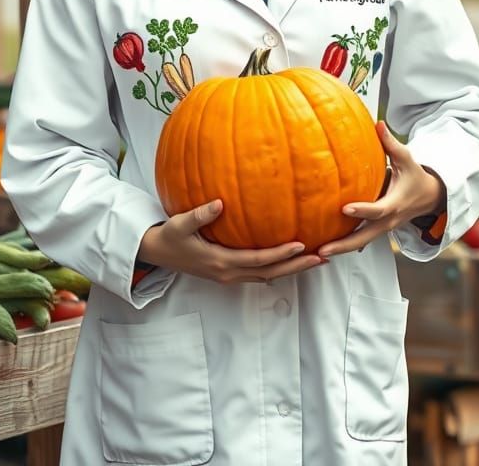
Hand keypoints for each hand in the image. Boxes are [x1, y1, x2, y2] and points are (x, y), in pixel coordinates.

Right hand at [139, 199, 323, 283]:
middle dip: (297, 266)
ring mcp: (229, 275)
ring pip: (267, 276)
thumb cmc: (169, 237)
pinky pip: (259, 273)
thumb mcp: (180, 224)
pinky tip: (291, 258)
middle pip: (270, 274)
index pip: (258, 261)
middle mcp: (228, 273)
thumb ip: (199, 215)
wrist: (156, 254)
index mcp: (220, 263)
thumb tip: (219, 202)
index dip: (281, 254)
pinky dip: (278, 267)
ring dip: (292, 269)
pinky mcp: (228, 272)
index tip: (301, 244)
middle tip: (322, 257)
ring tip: (316, 258)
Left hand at [316, 121, 445, 257]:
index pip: (377, 210)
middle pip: (365, 237)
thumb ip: (391, 143)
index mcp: (395, 204)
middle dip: (344, 245)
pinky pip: (361, 240)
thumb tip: (377, 123)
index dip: (362, 210)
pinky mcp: (378, 230)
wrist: (430, 199)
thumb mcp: (407, 159)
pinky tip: (325, 248)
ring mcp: (383, 228)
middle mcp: (388, 220)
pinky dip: (345, 245)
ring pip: (360, 243)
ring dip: (341, 249)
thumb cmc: (415, 176)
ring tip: (317, 253)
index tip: (345, 208)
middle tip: (323, 249)